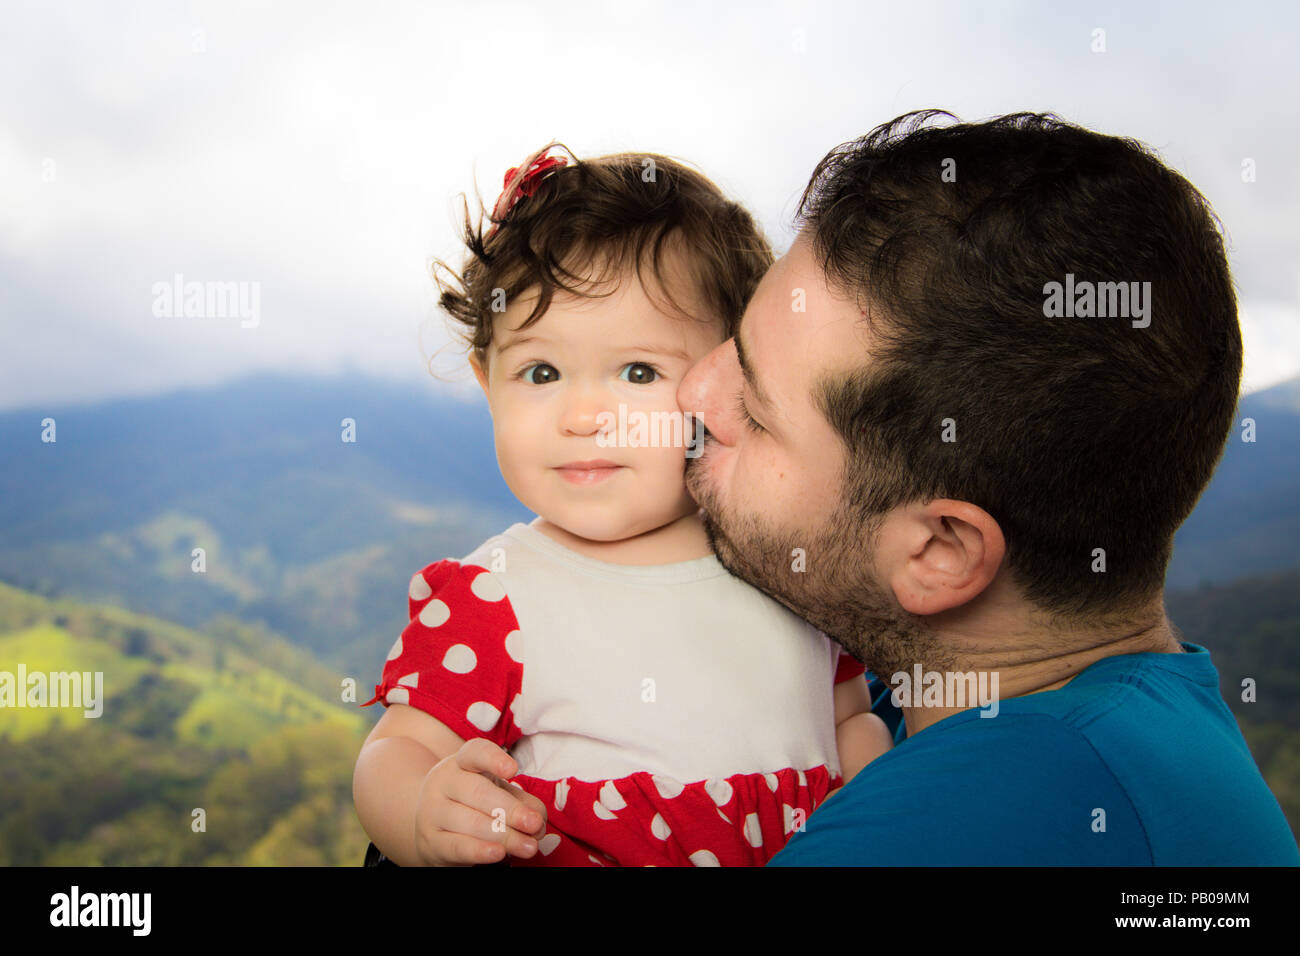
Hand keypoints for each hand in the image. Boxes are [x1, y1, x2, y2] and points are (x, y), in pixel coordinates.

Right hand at [412, 737, 548, 865]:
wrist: (433, 825)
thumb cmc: (474, 804)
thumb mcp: (499, 793)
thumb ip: (522, 802)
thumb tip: (537, 821)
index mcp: (463, 762)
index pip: (475, 752)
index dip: (493, 759)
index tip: (513, 770)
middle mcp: (444, 782)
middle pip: (477, 791)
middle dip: (510, 810)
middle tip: (534, 824)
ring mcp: (433, 811)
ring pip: (469, 822)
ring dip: (503, 836)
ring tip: (528, 846)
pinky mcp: (431, 842)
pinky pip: (456, 846)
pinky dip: (479, 851)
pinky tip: (498, 854)